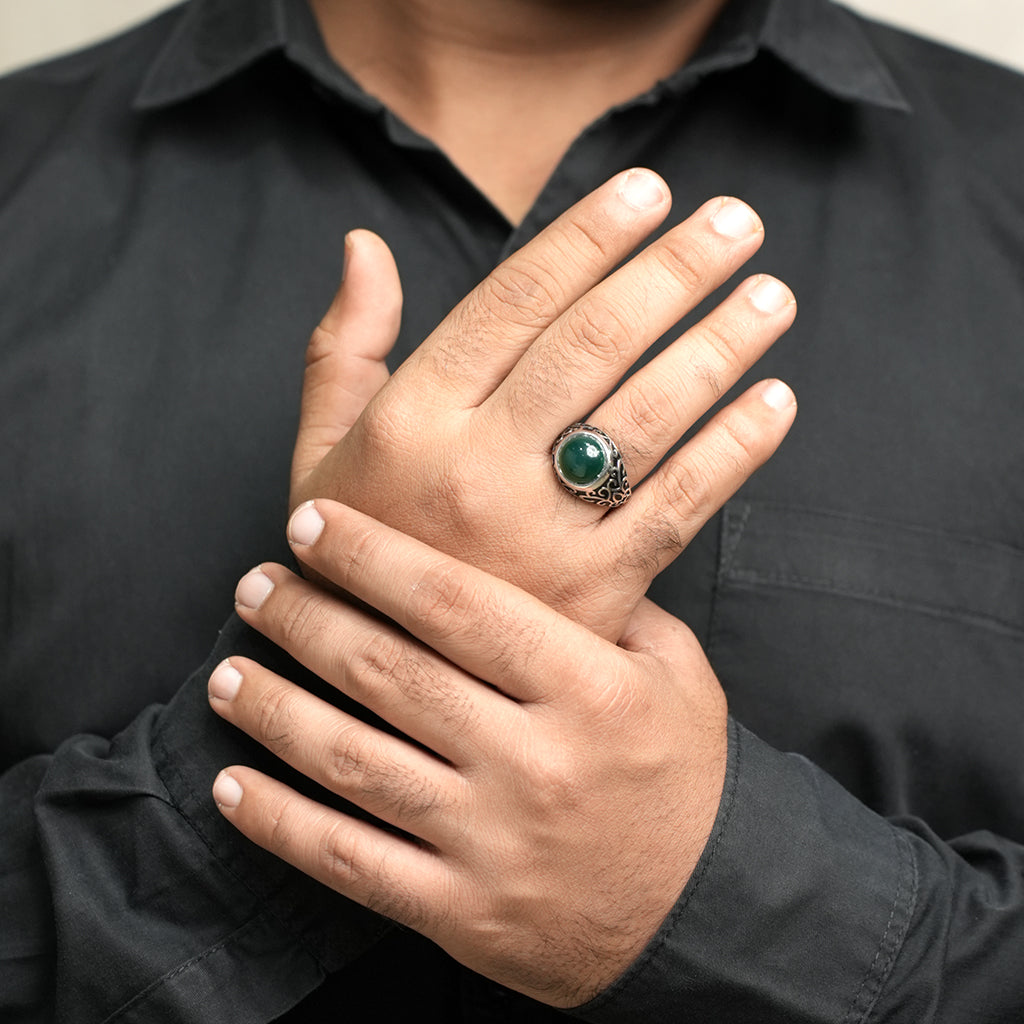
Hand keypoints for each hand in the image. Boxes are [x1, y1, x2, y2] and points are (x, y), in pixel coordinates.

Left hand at [210, 500, 727, 1006]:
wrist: (706, 911)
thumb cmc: (685, 776)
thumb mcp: (677, 673)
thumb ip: (611, 606)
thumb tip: (530, 545)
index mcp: (588, 688)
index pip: (456, 604)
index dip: (372, 556)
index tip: (314, 524)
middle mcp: (534, 759)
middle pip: (389, 673)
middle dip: (306, 619)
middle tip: (256, 586)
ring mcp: (493, 841)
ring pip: (355, 763)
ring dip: (276, 711)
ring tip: (226, 673)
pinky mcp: (463, 910)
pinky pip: (352, 863)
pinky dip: (282, 824)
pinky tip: (234, 786)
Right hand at [289, 170, 796, 638]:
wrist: (384, 690)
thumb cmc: (354, 553)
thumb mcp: (319, 451)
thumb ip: (340, 348)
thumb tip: (364, 246)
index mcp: (409, 420)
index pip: (513, 301)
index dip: (588, 235)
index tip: (649, 191)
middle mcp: (475, 468)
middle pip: (594, 343)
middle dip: (674, 271)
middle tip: (735, 222)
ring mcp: (539, 535)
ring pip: (646, 417)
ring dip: (719, 346)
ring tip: (770, 295)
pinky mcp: (593, 593)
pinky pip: (678, 507)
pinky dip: (734, 452)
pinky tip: (776, 402)